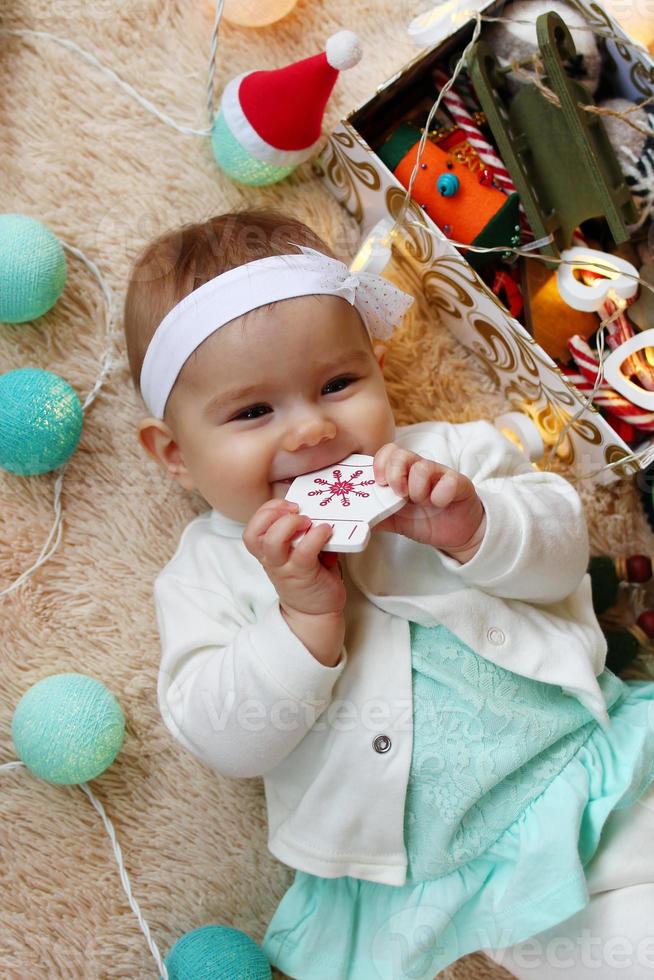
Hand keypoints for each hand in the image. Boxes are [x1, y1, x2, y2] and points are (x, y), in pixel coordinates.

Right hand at [243, 499, 346, 617]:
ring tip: (308, 522)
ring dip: (290, 524)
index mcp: (267, 552)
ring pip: (272, 542)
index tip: (287, 505)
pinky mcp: (304, 574)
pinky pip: (304, 551)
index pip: (252, 528)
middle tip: (296, 511)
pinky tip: (325, 531)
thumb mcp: (299, 552)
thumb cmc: (309, 577)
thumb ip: (304, 533)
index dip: (266, 511)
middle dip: (274, 513)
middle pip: (255, 533)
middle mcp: (272, 560)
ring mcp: (286, 568)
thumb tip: (319, 513)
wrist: (315, 612)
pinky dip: (316, 536)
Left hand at [372, 443, 485, 559]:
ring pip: (423, 467)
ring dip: (417, 489)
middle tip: (399, 495)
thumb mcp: (394, 519)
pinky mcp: (460, 484)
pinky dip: (440, 495)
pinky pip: (449, 481)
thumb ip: (375, 516)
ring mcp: (440, 475)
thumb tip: (353, 520)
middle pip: (401, 453)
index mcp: (403, 473)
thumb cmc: (424, 520)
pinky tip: (439, 504)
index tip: (379, 483)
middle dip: (394, 475)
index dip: (379, 464)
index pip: (388, 452)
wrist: (455, 533)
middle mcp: (420, 469)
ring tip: (421, 502)